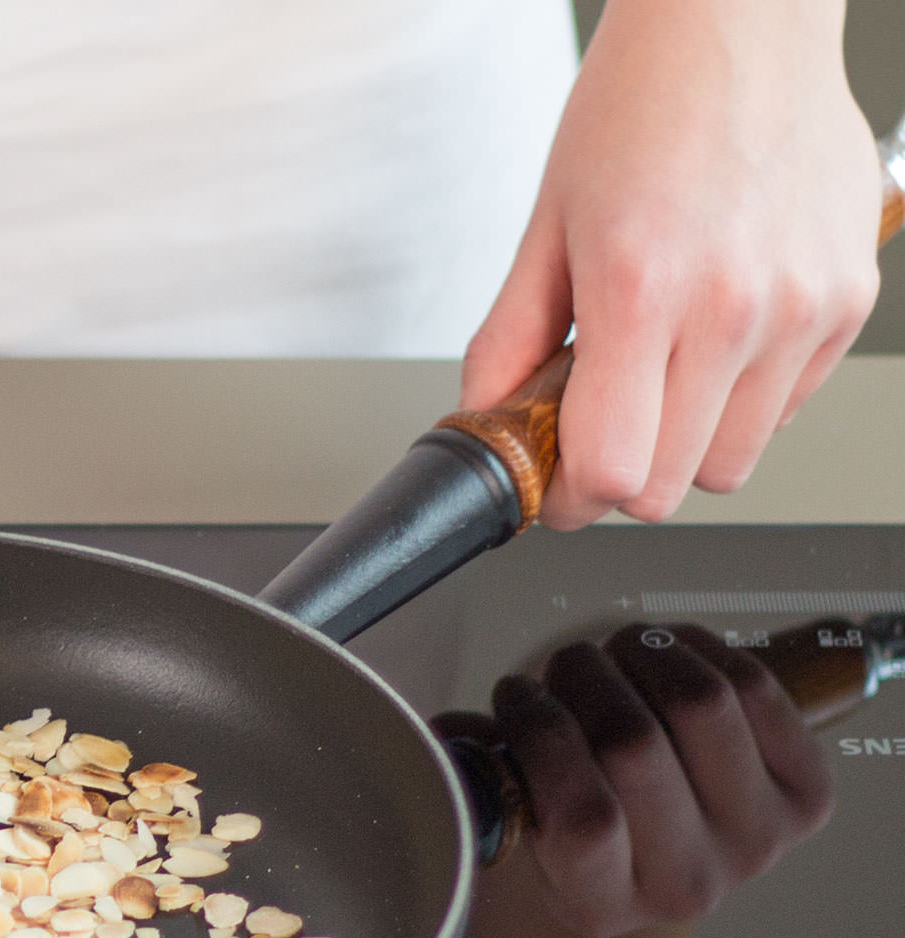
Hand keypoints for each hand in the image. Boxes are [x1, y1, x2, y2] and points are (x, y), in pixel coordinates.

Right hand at [435, 623, 832, 937]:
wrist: (671, 849)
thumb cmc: (581, 820)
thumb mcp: (521, 820)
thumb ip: (482, 776)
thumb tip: (441, 737)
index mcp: (600, 905)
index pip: (582, 818)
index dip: (541, 734)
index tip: (514, 695)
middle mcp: (686, 889)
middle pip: (634, 746)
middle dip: (581, 677)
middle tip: (562, 665)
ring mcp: (756, 844)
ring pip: (699, 704)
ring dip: (639, 655)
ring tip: (613, 654)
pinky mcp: (806, 798)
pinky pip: (754, 689)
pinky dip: (699, 650)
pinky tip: (664, 655)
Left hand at [462, 0, 881, 528]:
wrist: (740, 25)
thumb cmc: (645, 105)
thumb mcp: (548, 224)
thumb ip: (509, 339)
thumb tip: (484, 417)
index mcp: (644, 290)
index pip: (614, 471)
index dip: (572, 497)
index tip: (555, 484)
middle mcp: (735, 307)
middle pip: (673, 485)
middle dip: (621, 478)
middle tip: (593, 431)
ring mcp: (803, 309)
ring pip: (733, 462)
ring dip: (683, 445)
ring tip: (655, 375)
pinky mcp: (847, 302)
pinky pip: (784, 410)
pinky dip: (741, 402)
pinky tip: (710, 341)